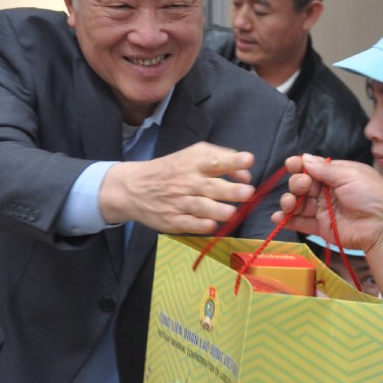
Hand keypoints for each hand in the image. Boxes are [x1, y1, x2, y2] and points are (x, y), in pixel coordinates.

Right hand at [100, 142, 256, 233]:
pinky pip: (189, 224)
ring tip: (232, 212)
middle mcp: (188, 182)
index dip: (233, 161)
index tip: (247, 160)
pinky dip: (201, 225)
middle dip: (230, 190)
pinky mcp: (173, 220)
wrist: (134, 188)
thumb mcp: (192, 157)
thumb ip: (221, 160)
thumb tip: (246, 174)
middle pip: (211, 187)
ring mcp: (180, 202)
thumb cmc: (172, 170)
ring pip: (201, 207)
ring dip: (218, 210)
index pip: (215, 161)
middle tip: (248, 192)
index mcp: (194, 163)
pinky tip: (212, 225)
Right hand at [275, 154, 382, 253]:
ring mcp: (324, 210)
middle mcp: (329, 191)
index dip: (301, 166)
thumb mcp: (350, 175)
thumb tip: (305, 158)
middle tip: (303, 185)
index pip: (313, 168)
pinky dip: (288, 220)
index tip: (291, 164)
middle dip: (297, 183)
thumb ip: (325, 169)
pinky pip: (301, 223)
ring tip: (289, 203)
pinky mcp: (321, 227)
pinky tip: (278, 218)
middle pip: (303, 184)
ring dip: (289, 201)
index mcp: (338, 175)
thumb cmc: (371, 195)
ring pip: (299, 203)